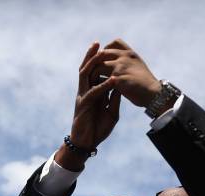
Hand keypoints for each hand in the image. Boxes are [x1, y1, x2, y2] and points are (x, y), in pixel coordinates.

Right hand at [57, 42, 120, 171]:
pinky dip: (104, 85)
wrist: (87, 144)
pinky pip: (94, 93)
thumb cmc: (98, 129)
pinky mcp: (84, 106)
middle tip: (97, 43)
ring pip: (85, 75)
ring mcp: (83, 97)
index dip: (99, 61)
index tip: (107, 50)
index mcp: (92, 93)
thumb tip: (121, 86)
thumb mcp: (112, 112)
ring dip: (93, 63)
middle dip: (91, 56)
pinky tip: (114, 80)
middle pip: (86, 69)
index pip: (94, 73)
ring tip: (101, 53)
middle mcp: (85, 92)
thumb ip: (114, 99)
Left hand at [92, 39, 160, 107]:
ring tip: (92, 83)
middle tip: (92, 74)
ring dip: (93, 75)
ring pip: (98, 65)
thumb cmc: (145, 83)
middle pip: (102, 53)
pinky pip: (101, 79)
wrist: (154, 95)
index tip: (103, 60)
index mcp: (130, 53)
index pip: (114, 43)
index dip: (107, 49)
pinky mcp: (117, 78)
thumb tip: (117, 62)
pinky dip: (97, 85)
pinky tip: (97, 91)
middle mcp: (124, 57)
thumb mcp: (138, 66)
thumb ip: (128, 62)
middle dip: (95, 63)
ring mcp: (120, 66)